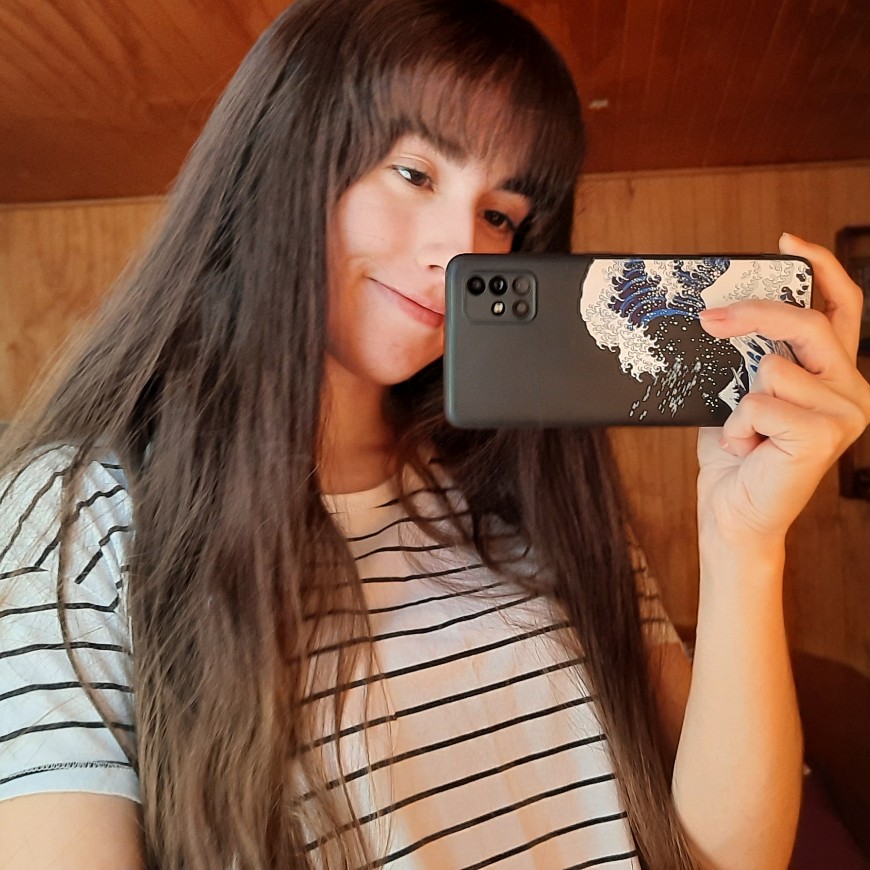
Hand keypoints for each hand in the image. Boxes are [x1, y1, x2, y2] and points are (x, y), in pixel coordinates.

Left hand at [695, 233, 869, 545]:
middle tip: (708, 318)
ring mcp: (846, 412)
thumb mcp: (740, 391)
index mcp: (833, 373)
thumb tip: (719, 310)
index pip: (842, 307)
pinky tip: (749, 447)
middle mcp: (851, 388)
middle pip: (808, 323)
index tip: (788, 241)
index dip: (821, 268)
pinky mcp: (826, 436)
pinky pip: (761, 402)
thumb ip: (748, 355)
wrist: (733, 512)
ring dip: (740, 399)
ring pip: (775, 367)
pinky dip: (739, 424)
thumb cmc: (738, 453)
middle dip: (753, 314)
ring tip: (745, 430)